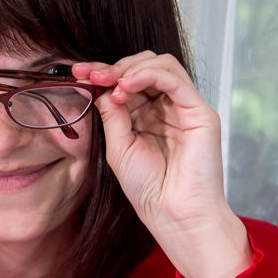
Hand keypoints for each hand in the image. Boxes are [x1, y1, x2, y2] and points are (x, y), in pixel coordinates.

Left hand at [72, 52, 249, 277]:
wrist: (173, 213)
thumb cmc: (148, 189)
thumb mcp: (118, 147)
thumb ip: (112, 114)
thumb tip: (101, 86)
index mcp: (146, 116)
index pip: (126, 81)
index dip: (103, 73)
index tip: (78, 72)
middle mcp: (166, 107)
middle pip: (144, 66)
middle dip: (115, 67)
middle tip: (92, 75)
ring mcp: (184, 107)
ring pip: (161, 65)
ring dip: (131, 68)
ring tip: (112, 84)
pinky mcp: (199, 111)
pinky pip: (174, 78)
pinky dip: (148, 74)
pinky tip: (127, 85)